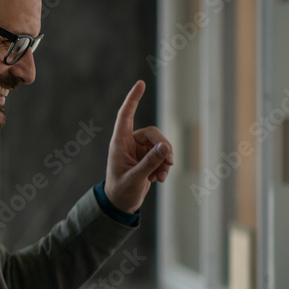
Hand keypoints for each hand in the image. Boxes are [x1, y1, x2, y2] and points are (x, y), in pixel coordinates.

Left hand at [104, 80, 173, 213]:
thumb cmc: (121, 191)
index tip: (140, 83)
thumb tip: (165, 147)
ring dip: (165, 160)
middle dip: (163, 147)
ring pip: (161, 145)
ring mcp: (139, 150)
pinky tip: (160, 179)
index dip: (133, 99)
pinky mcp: (148, 158)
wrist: (121, 204)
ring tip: (161, 176)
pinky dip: (164, 166)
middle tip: (169, 162)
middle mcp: (129, 143)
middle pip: (153, 134)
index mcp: (119, 143)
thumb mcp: (135, 178)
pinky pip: (162, 155)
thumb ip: (150, 163)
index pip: (125, 115)